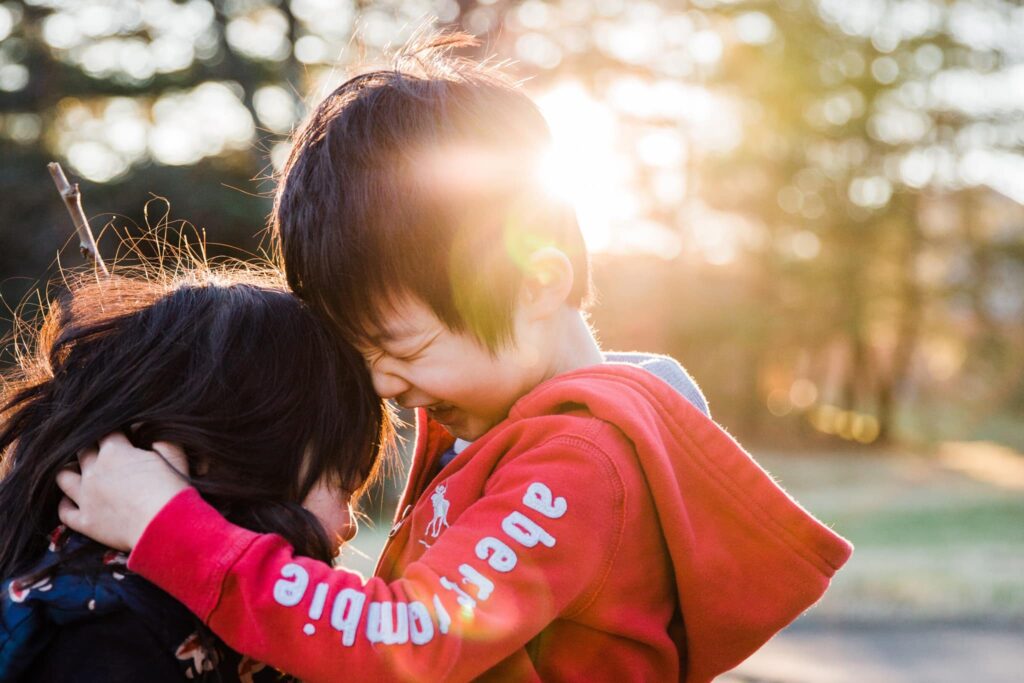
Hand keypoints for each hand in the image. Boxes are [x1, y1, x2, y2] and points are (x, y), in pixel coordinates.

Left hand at [56, 432, 190, 550]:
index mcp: (115, 452)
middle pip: (82, 451)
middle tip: (105, 454)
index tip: (124, 438)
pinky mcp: (85, 522)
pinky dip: (66, 504)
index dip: (116, 433)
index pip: (107, 432)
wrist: (165, 527)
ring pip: (64, 477)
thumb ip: (159, 438)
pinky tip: (73, 501)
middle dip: (92, 448)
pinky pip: (64, 511)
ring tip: (81, 473)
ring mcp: (86, 497)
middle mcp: (94, 471)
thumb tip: (144, 428)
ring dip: (71, 472)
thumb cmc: (172, 490)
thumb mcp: (173, 455)